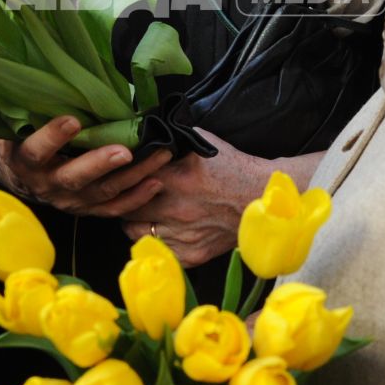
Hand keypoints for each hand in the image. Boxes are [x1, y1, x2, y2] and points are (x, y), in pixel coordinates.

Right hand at [0, 116, 169, 217]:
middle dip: (99, 164)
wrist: (26, 177)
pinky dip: (137, 198)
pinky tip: (157, 182)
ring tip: (159, 155)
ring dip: (133, 175)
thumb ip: (7, 103)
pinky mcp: (89, 210)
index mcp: (26, 162)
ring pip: (103, 192)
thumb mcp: (10, 124)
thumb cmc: (23, 139)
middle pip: (74, 178)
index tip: (73, 120)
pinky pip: (115, 208)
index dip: (52, 137)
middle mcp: (48, 185)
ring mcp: (71, 201)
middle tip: (124, 151)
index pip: (36, 151)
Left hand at [119, 135, 321, 268]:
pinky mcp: (192, 254)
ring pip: (135, 232)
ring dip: (134, 222)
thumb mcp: (202, 142)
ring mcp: (183, 235)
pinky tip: (158, 230)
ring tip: (139, 213)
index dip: (122, 176)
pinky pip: (157, 252)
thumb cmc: (233, 167)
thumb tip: (146, 130)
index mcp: (175, 178)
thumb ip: (172, 138)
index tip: (122, 174)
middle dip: (123, 200)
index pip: (129, 179)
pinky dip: (152, 242)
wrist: (263, 196)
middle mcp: (175, 209)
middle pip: (127, 208)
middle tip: (127, 194)